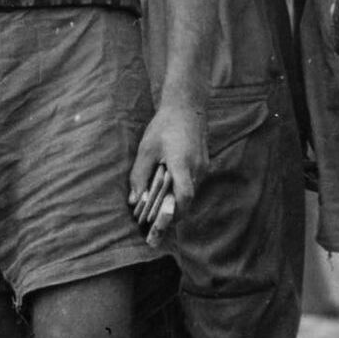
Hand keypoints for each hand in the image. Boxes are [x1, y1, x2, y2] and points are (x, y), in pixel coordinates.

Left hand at [130, 103, 204, 243]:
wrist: (187, 107)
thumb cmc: (163, 126)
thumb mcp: (146, 149)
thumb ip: (139, 176)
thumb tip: (134, 202)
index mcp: (182, 164)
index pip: (184, 196)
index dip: (174, 214)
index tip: (161, 225)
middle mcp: (197, 169)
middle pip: (187, 200)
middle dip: (172, 215)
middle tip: (154, 230)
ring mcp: (203, 167)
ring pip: (190, 194)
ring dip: (176, 204)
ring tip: (156, 215)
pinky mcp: (203, 164)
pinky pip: (192, 185)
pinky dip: (180, 193)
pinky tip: (166, 195)